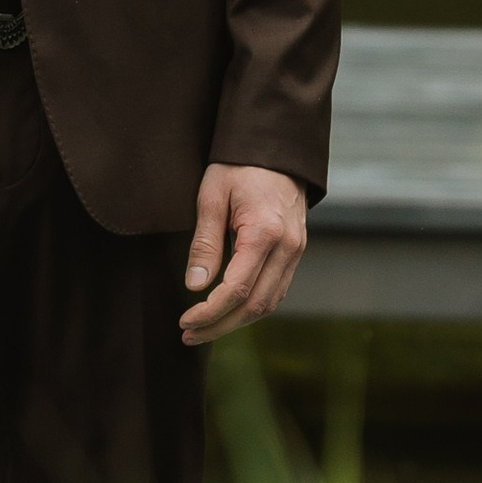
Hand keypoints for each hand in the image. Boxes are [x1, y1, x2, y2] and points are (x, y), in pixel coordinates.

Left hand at [180, 163, 307, 341]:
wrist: (277, 147)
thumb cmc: (239, 166)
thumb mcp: (212, 196)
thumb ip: (204, 243)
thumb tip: (194, 286)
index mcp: (265, 233)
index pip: (237, 289)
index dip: (210, 312)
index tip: (185, 321)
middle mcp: (288, 247)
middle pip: (256, 305)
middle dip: (220, 326)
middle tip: (188, 335)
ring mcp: (296, 251)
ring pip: (269, 303)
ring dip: (236, 321)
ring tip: (203, 329)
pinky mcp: (295, 251)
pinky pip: (276, 290)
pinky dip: (252, 306)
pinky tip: (228, 311)